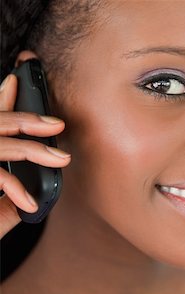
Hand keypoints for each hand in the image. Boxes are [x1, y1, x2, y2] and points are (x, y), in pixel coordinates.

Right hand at [0, 74, 70, 237]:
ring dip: (33, 151)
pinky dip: (15, 189)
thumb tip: (34, 195)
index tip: (16, 81)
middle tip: (56, 124)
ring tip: (61, 158)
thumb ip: (8, 198)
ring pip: (0, 146)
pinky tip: (30, 203)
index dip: (1, 98)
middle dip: (26, 121)